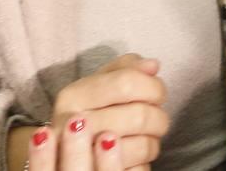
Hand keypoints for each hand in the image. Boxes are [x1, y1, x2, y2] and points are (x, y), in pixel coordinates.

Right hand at [36, 54, 167, 169]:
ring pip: (142, 145)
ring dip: (153, 140)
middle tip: (156, 118)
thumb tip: (152, 66)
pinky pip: (139, 168)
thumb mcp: (100, 83)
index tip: (157, 93)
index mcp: (71, 96)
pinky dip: (146, 159)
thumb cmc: (93, 112)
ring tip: (146, 135)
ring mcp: (81, 158)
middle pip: (139, 116)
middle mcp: (71, 129)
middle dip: (158, 116)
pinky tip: (137, 153)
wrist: (67, 152)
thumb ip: (127, 68)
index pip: (127, 83)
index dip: (153, 86)